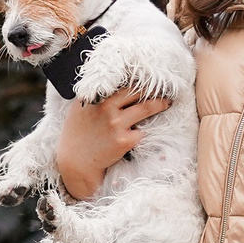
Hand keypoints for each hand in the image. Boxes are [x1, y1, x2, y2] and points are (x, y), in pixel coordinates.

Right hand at [54, 87, 171, 200]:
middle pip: (138, 92)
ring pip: (147, 108)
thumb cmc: (78, 134)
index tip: (149, 79)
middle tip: (165, 89)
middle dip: (153, 89)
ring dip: (160, 104)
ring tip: (167, 102)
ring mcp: (116, 124)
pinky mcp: (124, 141)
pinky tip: (142, 132)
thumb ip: (95, 95)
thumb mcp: (80, 108)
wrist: (76, 163)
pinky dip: (143, 131)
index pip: (123, 83)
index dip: (139, 81)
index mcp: (96, 98)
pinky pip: (142, 131)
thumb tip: (114, 83)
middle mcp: (106, 108)